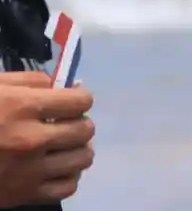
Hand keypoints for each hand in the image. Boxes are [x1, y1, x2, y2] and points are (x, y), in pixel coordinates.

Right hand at [0, 72, 94, 205]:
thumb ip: (32, 82)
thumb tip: (63, 87)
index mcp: (24, 107)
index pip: (80, 101)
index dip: (80, 98)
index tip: (73, 99)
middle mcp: (32, 139)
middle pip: (84, 130)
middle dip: (80, 123)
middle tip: (69, 122)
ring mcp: (28, 171)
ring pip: (81, 159)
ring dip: (79, 149)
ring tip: (67, 145)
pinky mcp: (22, 195)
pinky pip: (66, 188)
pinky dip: (68, 177)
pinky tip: (58, 168)